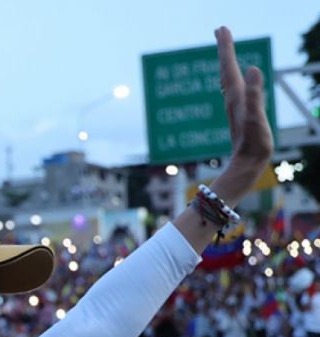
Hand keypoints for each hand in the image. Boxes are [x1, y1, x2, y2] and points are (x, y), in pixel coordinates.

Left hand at [209, 26, 273, 204]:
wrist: (246, 165)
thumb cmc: (253, 143)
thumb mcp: (257, 116)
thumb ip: (256, 93)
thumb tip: (254, 69)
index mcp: (236, 96)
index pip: (229, 66)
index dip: (226, 47)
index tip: (222, 29)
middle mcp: (232, 99)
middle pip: (225, 69)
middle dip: (224, 49)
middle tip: (220, 30)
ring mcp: (235, 106)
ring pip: (228, 78)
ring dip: (226, 62)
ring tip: (224, 48)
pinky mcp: (239, 114)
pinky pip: (234, 89)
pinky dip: (233, 77)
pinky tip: (234, 79)